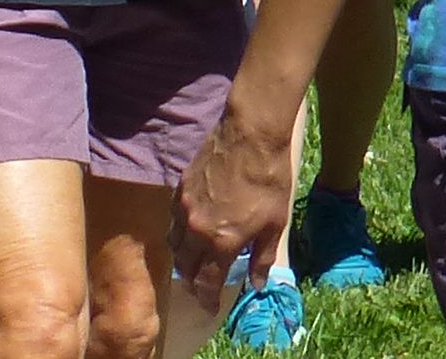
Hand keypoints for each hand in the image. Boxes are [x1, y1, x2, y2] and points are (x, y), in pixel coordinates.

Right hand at [171, 104, 296, 310]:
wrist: (250, 136)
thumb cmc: (268, 181)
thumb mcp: (274, 225)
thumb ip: (261, 258)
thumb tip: (256, 284)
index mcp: (221, 241)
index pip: (207, 281)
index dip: (207, 298)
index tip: (209, 309)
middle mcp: (196, 227)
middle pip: (185, 265)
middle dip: (192, 282)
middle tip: (201, 289)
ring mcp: (184, 206)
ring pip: (174, 242)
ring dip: (182, 258)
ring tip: (192, 263)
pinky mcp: (180, 187)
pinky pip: (172, 219)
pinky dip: (178, 232)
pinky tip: (189, 230)